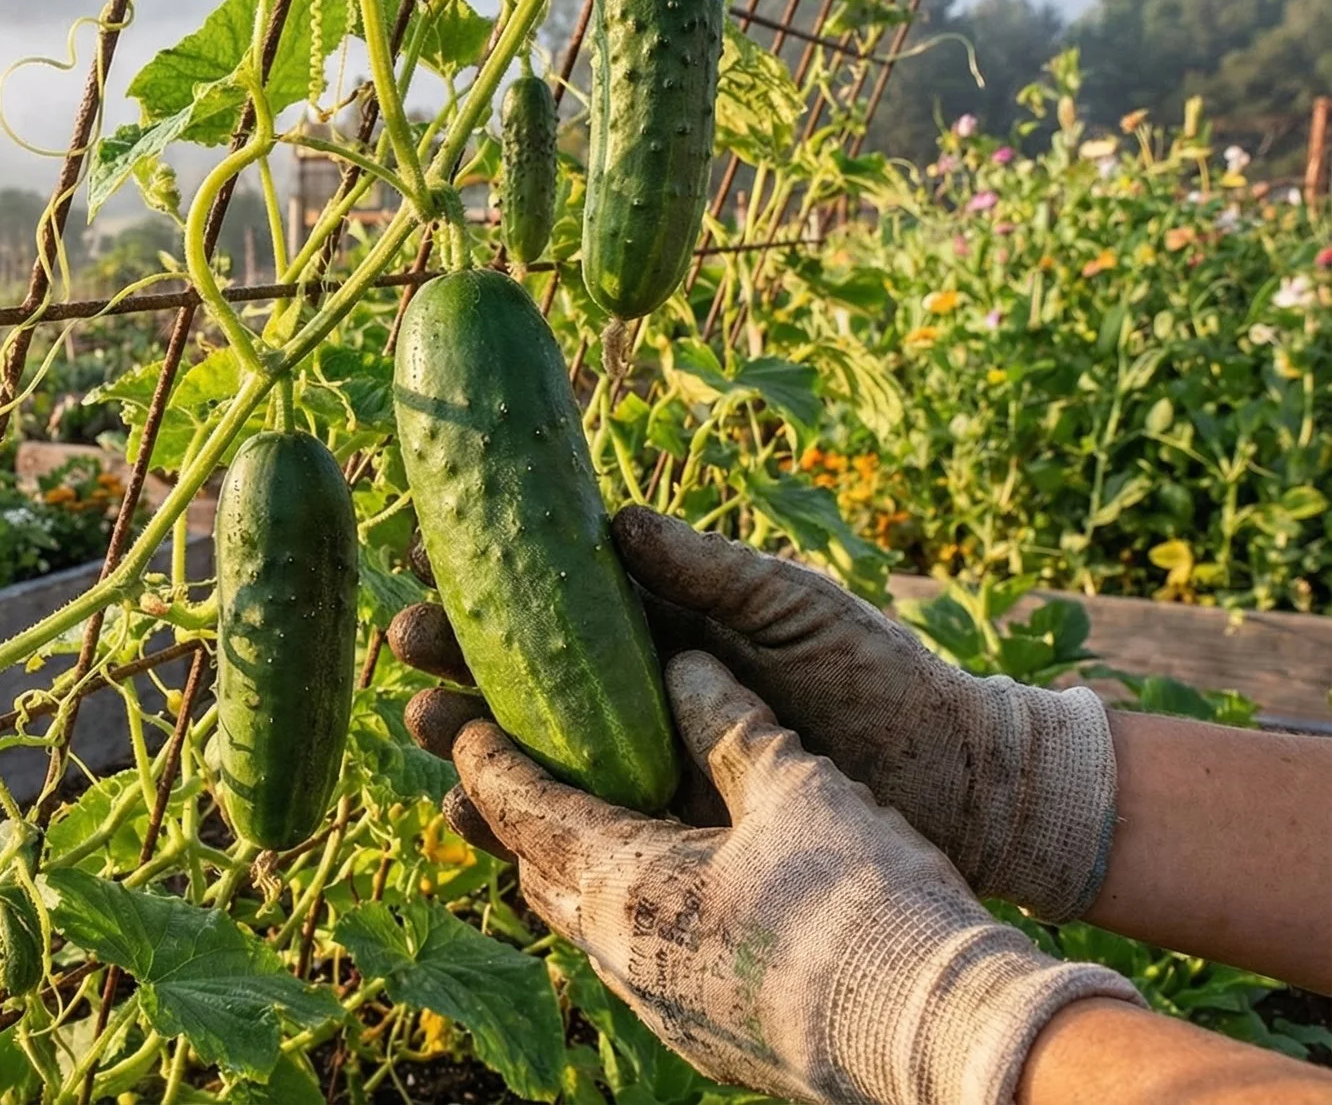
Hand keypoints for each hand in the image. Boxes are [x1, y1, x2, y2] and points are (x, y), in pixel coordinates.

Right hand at [390, 506, 1118, 920]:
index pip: (550, 600)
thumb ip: (709, 570)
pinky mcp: (662, 840)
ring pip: (529, 759)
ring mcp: (643, 772)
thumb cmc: (882, 677)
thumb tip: (618, 521)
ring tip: (426, 730)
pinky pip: (571, 835)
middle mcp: (636, 701)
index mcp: (658, 632)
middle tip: (406, 649)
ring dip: (469, 745)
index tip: (423, 558)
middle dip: (455, 661)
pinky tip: (474, 818)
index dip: (482, 580)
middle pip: (519, 679)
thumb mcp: (793, 607)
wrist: (955, 784)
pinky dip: (515, 827)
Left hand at [408, 651, 1139, 1104]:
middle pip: (535, 870)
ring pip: (582, 923)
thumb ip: (726, 720)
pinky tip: (653, 895)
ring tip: (563, 826)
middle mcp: (621, 954)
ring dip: (563, 868)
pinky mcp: (704, 1038)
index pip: (520, 807)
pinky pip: (633, 962)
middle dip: (508, 813)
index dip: (485, 754)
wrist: (942, 1038)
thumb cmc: (866, 903)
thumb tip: (678, 663)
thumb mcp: (796, 786)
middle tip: (493, 763)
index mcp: (624, 883)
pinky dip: (621, 912)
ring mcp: (660, 1007)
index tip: (458, 714)